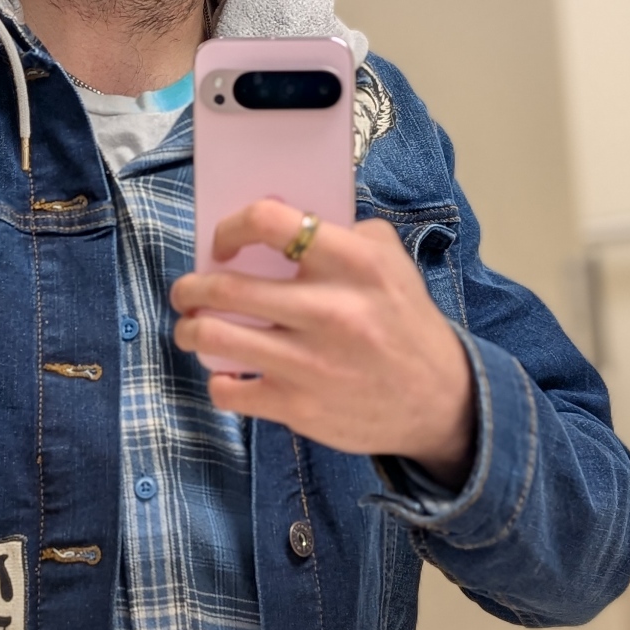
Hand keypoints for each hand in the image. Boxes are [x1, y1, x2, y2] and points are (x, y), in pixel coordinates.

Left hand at [170, 200, 475, 486]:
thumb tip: (278, 222)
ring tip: (193, 328)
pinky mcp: (300, 407)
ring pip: (214, 339)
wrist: (440, 400)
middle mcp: (330, 310)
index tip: (223, 243)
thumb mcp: (390, 261)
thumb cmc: (404, 322)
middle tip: (188, 291)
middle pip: (225, 288)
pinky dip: (218, 381)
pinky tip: (227, 372)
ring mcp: (311, 363)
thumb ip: (340, 232)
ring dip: (190, 331)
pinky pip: (229, 391)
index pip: (268, 224)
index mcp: (354, 264)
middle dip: (191, 288)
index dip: (231, 228)